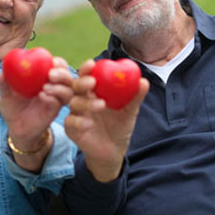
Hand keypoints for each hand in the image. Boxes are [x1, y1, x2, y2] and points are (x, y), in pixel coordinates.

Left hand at [1, 57, 73, 160]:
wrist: (15, 128)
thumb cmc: (12, 107)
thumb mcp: (6, 95)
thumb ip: (4, 84)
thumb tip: (2, 72)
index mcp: (44, 78)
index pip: (58, 66)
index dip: (59, 62)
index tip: (53, 61)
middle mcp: (54, 87)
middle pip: (68, 76)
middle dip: (62, 73)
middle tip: (51, 74)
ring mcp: (56, 100)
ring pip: (68, 90)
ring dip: (59, 87)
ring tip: (44, 88)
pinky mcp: (54, 111)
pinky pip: (59, 103)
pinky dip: (53, 98)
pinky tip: (42, 96)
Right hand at [64, 60, 147, 182]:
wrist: (114, 150)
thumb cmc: (119, 126)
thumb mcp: (130, 111)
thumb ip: (135, 97)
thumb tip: (143, 81)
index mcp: (94, 92)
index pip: (87, 76)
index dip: (87, 69)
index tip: (92, 64)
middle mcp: (82, 100)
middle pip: (76, 86)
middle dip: (82, 82)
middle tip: (92, 82)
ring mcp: (75, 114)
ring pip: (75, 103)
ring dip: (86, 102)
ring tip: (101, 105)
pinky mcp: (71, 129)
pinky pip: (71, 122)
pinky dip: (79, 121)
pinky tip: (89, 123)